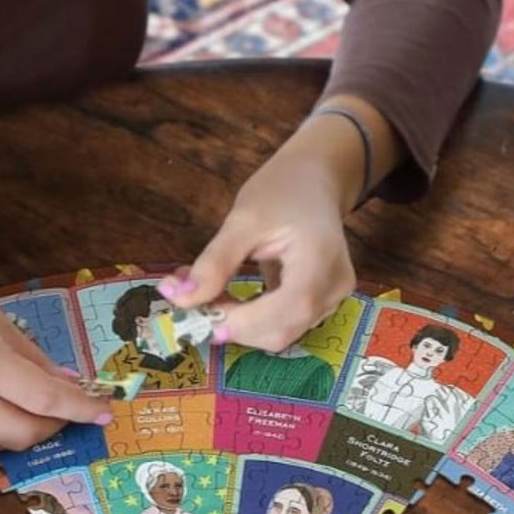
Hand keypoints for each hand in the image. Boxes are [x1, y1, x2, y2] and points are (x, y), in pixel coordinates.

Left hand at [160, 144, 356, 353]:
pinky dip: (250, 318)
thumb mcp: (242, 220)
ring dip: (238, 324)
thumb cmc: (281, 191)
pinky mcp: (320, 304)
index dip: (242, 323)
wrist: (313, 180)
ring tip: (207, 297)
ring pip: (280, 333)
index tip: (197, 313)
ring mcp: (332, 299)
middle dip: (234, 325)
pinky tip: (226, 298)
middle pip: (281, 331)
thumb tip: (180, 298)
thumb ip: (214, 263)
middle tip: (193, 303)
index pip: (287, 310)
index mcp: (321, 261)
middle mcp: (334, 288)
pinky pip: (283, 323)